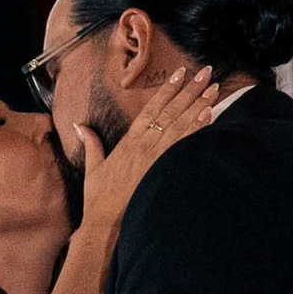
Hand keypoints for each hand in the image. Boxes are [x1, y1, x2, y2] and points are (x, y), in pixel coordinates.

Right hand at [75, 65, 215, 239]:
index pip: (151, 107)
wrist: (106, 221)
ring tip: (213, 88)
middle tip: (206, 72)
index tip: (181, 72)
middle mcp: (144, 144)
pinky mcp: (163, 169)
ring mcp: (155, 157)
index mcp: (129, 141)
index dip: (167, 88)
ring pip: (181, 124)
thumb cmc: (99, 197)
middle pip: (171, 111)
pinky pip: (184, 144)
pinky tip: (209, 115)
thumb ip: (91, 143)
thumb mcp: (93, 167)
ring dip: (198, 104)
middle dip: (190, 90)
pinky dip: (197, 128)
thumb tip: (79, 126)